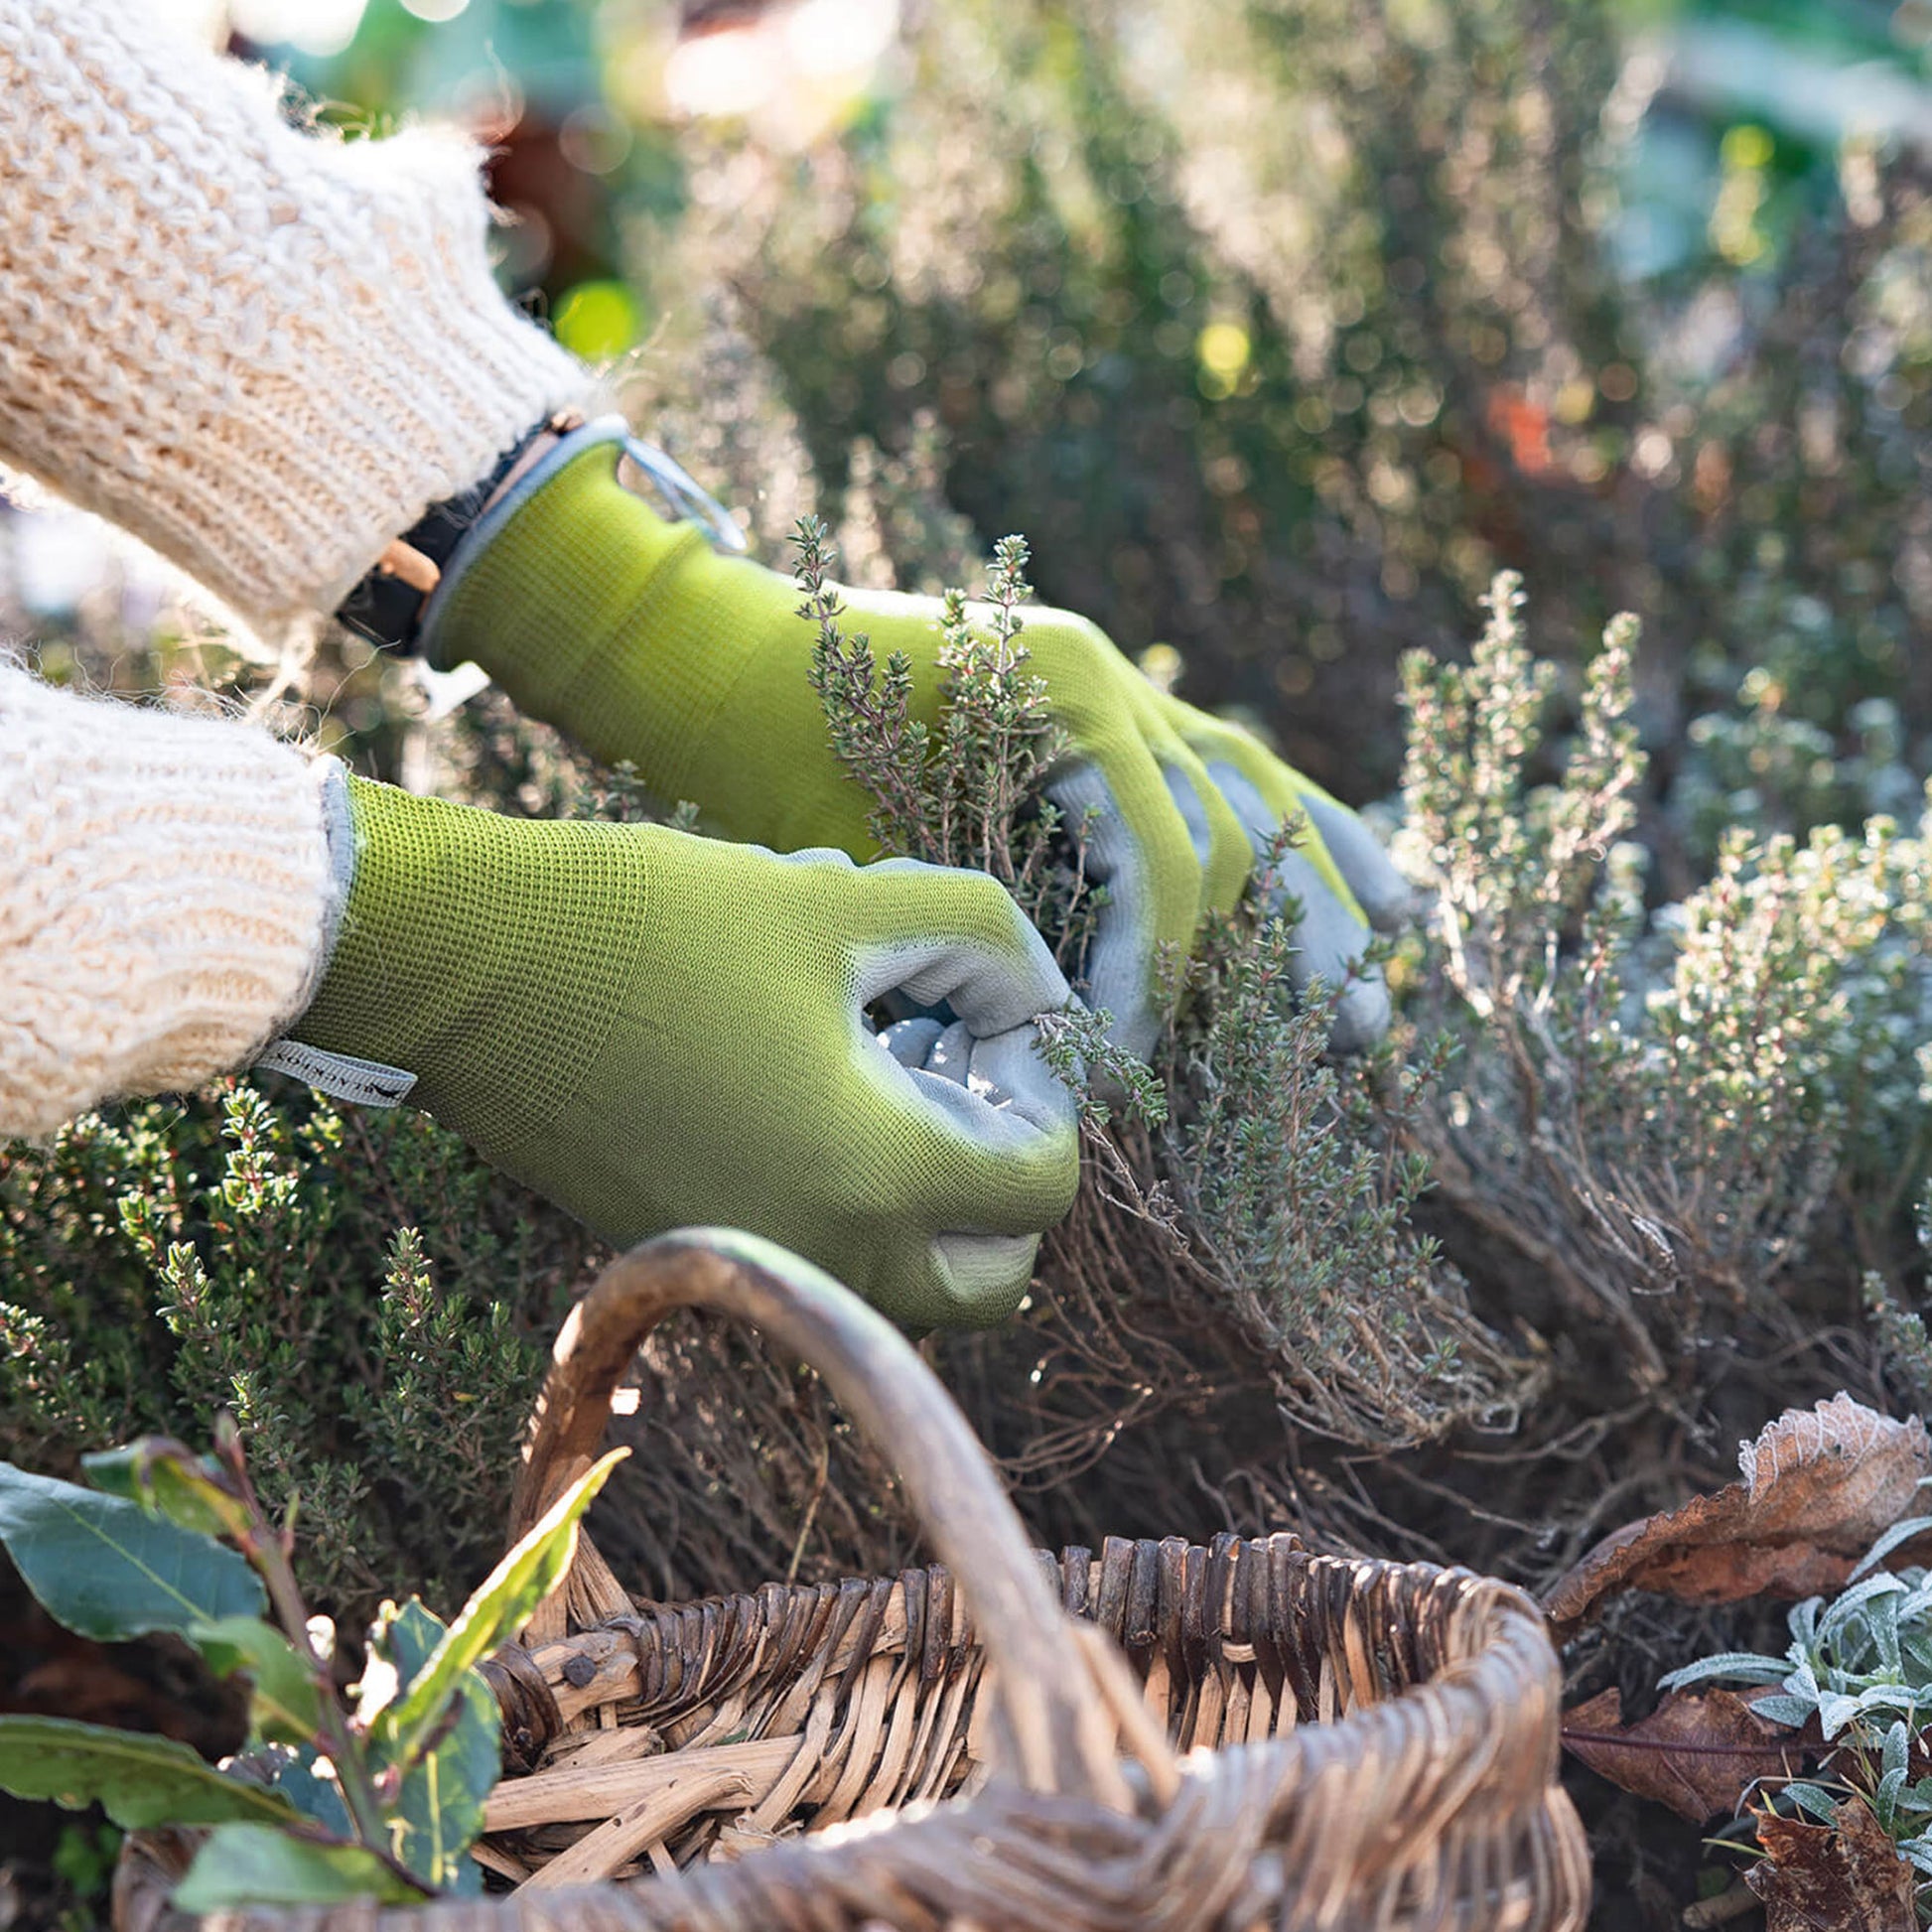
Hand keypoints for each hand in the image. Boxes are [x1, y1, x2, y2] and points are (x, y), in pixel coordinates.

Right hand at [288, 776, 1079, 1326]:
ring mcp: (749, 1261)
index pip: (1041, 1184)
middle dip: (1001, 1173)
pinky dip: (852, 1197)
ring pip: (907, 1279)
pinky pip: (820, 1258)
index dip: (1046, 1089)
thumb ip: (981, 935)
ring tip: (889, 1061)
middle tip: (958, 1067)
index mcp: (871, 1175)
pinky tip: (809, 1074)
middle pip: (989, 1273)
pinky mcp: (692, 1247)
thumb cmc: (651, 922)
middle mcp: (819, 1254)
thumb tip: (1033, 994)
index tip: (990, 1019)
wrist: (464, 968)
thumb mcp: (844, 899)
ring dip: (931, 1189)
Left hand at [424, 421, 1410, 1057]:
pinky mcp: (1096, 698)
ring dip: (1319, 886)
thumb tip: (1067, 1040)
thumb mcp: (859, 854)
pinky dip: (1284, 823)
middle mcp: (1110, 677)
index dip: (1161, 985)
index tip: (1128, 1076)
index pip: (1165, 867)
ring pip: (1251, 786)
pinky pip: (1213, 762)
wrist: (700, 649)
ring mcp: (1111, 678)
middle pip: (1231, 827)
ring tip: (1385, 974)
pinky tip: (1359, 873)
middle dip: (1277, 948)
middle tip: (1340, 1046)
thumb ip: (977, 930)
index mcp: (1062, 696)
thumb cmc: (758, 751)